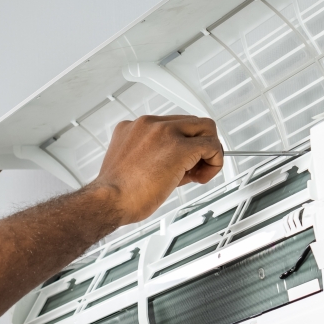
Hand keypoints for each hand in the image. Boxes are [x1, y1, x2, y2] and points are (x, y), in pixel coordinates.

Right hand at [87, 115, 222, 225]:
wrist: (109, 201)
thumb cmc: (117, 193)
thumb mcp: (133, 165)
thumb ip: (156, 157)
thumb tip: (181, 166)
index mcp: (136, 127)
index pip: (173, 126)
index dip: (183, 145)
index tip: (181, 164)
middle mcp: (149, 124)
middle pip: (192, 123)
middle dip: (199, 146)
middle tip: (194, 170)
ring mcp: (164, 131)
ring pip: (206, 128)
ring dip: (208, 152)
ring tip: (197, 175)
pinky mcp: (179, 146)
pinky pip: (211, 145)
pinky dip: (215, 161)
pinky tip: (202, 177)